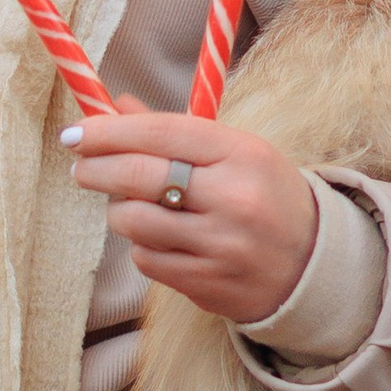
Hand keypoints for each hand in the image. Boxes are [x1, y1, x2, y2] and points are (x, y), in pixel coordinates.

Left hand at [62, 99, 318, 324]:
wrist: (313, 265)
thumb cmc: (264, 195)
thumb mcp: (233, 152)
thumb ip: (174, 131)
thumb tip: (116, 106)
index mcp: (242, 153)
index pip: (160, 134)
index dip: (109, 132)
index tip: (77, 133)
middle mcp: (233, 198)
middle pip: (139, 176)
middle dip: (97, 169)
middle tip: (80, 166)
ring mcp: (220, 246)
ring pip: (134, 222)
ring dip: (119, 211)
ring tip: (128, 204)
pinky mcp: (207, 284)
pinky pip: (146, 260)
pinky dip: (142, 245)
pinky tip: (158, 238)